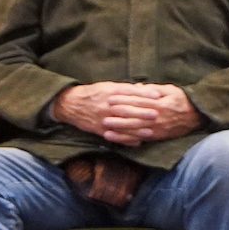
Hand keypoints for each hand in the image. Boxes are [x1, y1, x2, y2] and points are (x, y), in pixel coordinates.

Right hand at [52, 82, 197, 144]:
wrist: (71, 104)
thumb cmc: (93, 93)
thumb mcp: (108, 86)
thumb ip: (126, 89)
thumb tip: (143, 87)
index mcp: (110, 92)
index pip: (130, 92)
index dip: (144, 94)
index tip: (157, 95)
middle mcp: (107, 106)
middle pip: (127, 109)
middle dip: (142, 112)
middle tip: (157, 114)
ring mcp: (102, 118)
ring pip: (121, 124)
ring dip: (136, 129)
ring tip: (149, 131)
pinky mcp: (98, 129)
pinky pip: (114, 136)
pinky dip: (125, 140)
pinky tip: (136, 142)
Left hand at [101, 84, 201, 144]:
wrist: (197, 116)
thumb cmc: (182, 100)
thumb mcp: (170, 90)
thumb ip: (152, 89)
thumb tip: (136, 86)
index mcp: (160, 103)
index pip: (138, 101)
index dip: (124, 99)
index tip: (111, 97)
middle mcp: (157, 116)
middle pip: (134, 114)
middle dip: (118, 113)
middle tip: (104, 110)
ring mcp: (155, 128)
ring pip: (133, 128)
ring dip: (118, 127)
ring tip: (104, 125)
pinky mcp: (155, 137)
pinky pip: (137, 138)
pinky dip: (124, 138)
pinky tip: (113, 137)